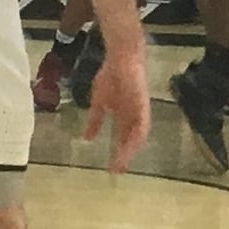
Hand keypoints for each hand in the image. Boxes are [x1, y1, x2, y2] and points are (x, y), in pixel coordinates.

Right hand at [83, 48, 150, 173]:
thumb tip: (85, 138)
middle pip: (130, 140)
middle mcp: (133, 115)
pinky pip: (142, 123)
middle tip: (116, 171)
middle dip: (124, 156)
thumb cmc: (111, 76)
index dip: (118, 152)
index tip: (111, 167)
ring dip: (130, 149)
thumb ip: (94, 120)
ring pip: (137, 135)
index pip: (122, 138)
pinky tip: (130, 146)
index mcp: (124, 115)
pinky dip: (136, 136)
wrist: (120, 56)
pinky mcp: (143, 104)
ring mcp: (139, 110)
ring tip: (121, 162)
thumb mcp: (99, 102)